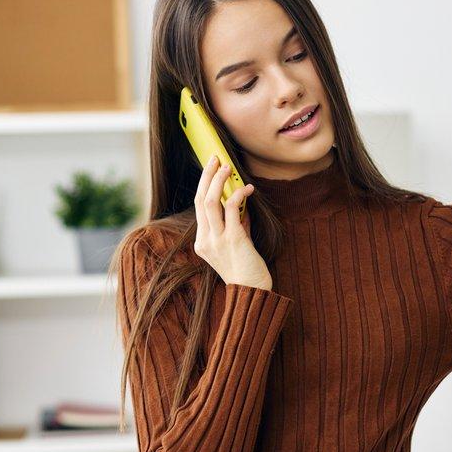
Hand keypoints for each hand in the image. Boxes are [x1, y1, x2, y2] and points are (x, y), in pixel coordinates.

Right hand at [193, 156, 270, 288]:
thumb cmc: (248, 270)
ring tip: (227, 167)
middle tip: (215, 159)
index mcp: (202, 242)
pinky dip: (238, 194)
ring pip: (210, 202)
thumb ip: (237, 224)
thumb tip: (240, 204)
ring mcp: (217, 240)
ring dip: (219, 181)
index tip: (212, 170)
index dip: (204, 186)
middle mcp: (205, 240)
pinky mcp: (232, 239)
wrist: (252, 292)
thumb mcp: (238, 244)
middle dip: (207, 176)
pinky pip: (231, 209)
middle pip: (200, 200)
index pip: (198, 208)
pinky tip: (247, 188)